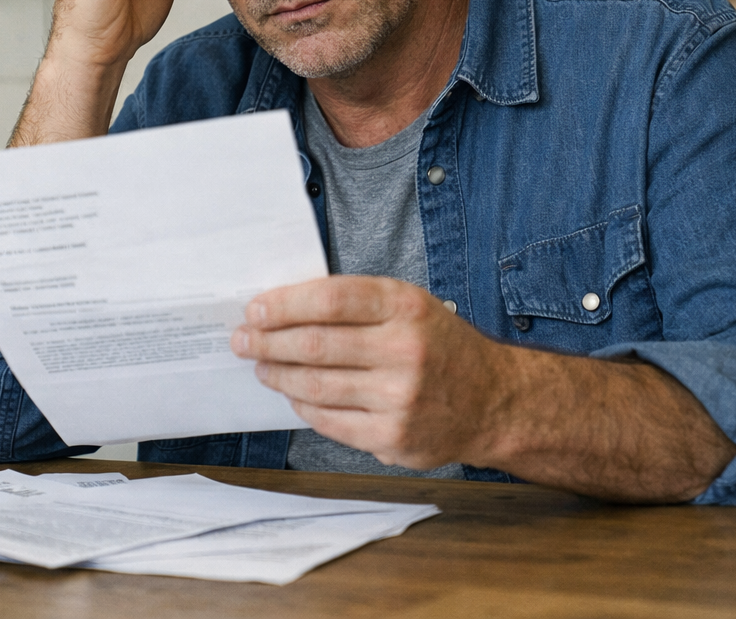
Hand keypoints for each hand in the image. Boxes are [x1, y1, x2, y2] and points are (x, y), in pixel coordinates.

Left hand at [231, 276, 505, 470]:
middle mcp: (404, 351)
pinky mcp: (393, 436)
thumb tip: (284, 308)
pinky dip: (302, 404)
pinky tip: (293, 393)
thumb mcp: (409, 306)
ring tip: (262, 366)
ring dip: (277, 374)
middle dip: (266, 342)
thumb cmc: (440, 346)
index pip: (330, 300)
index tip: (255, 310)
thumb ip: (356, 303)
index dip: (284, 305)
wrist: (492, 400)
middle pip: (314, 345)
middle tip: (242, 340)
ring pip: (315, 386)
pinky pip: (329, 420)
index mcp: (405, 307)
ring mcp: (399, 398)